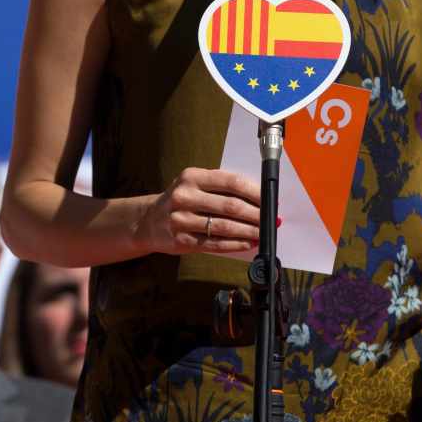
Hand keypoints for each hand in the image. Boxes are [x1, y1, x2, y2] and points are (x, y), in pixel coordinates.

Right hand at [137, 167, 260, 254]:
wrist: (148, 221)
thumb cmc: (181, 200)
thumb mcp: (195, 184)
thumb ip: (221, 188)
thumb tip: (259, 199)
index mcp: (192, 177)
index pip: (231, 182)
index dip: (254, 192)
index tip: (269, 200)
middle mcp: (185, 196)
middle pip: (230, 206)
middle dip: (256, 214)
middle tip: (272, 219)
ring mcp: (181, 220)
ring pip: (224, 227)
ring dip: (249, 231)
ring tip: (263, 232)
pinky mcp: (181, 240)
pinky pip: (214, 244)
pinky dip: (235, 244)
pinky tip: (247, 243)